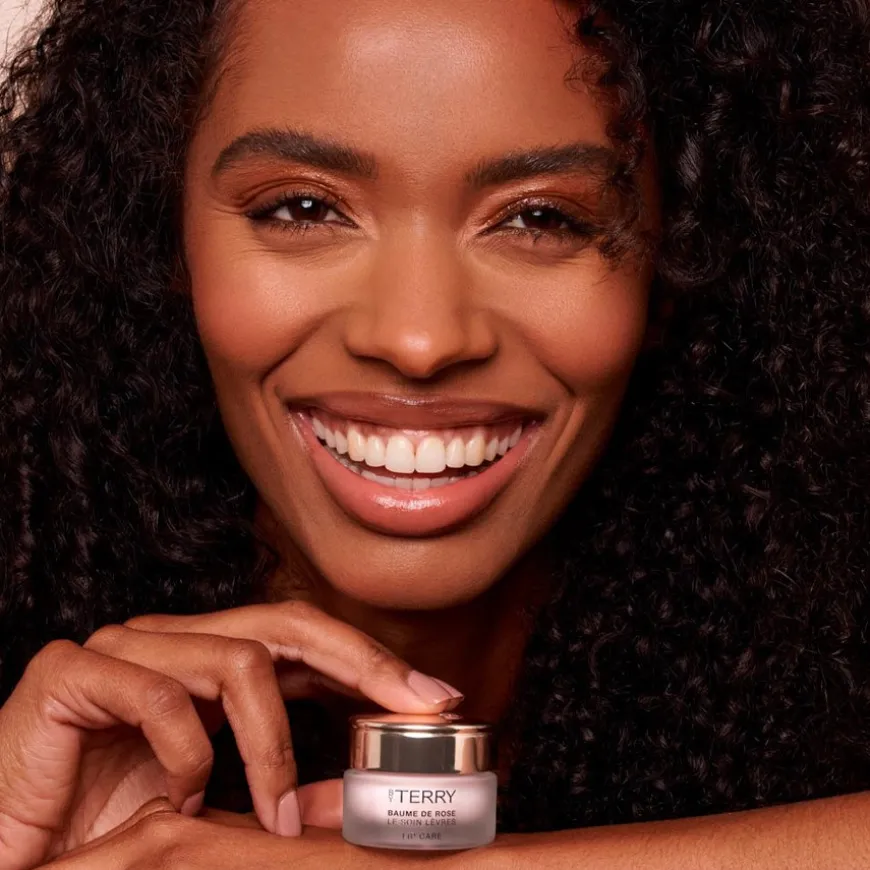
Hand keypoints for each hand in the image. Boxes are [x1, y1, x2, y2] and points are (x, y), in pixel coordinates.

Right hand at [0, 601, 462, 869]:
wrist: (9, 848)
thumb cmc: (103, 827)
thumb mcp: (210, 804)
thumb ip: (272, 785)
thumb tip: (347, 792)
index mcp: (207, 663)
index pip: (307, 642)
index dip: (372, 663)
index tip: (436, 698)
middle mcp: (173, 640)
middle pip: (288, 624)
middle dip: (362, 663)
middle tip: (416, 707)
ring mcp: (123, 646)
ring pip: (236, 659)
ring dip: (272, 747)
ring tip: (278, 816)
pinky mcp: (71, 669)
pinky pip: (159, 695)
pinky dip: (187, 753)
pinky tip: (180, 795)